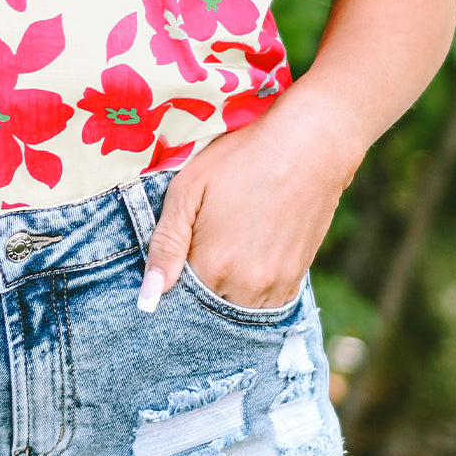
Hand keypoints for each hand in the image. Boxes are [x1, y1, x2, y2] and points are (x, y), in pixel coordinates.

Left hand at [139, 110, 352, 313]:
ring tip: (225, 245)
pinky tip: (246, 254)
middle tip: (202, 242)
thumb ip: (166, 244)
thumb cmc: (241, 158)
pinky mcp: (295, 281)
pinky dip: (248, 289)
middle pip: (206, 308)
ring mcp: (274, 288)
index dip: (171, 279)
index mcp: (212, 266)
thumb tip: (147, 298)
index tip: (175, 255)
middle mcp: (244, 289)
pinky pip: (263, 305)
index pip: (177, 299)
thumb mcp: (189, 188)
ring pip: (235, 309)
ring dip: (223, 291)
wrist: (308, 146)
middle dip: (196, 286)